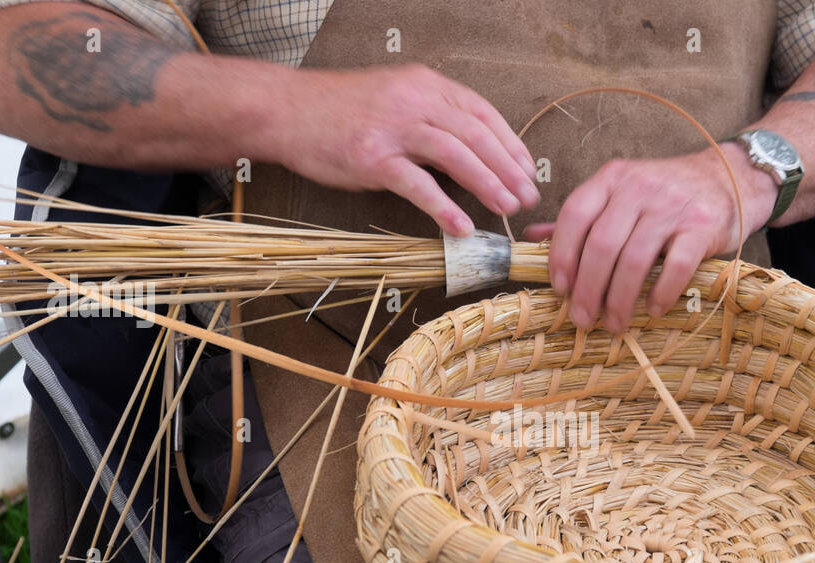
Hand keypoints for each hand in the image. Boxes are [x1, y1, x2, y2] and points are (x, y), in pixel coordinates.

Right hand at [277, 64, 538, 235]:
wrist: (286, 109)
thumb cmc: (341, 111)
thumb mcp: (394, 101)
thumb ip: (432, 121)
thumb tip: (470, 156)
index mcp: (425, 85)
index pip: (481, 112)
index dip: (510, 143)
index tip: (528, 170)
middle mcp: (414, 100)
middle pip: (476, 133)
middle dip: (508, 167)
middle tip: (528, 196)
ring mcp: (393, 128)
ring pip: (455, 154)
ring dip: (487, 183)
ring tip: (506, 208)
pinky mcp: (372, 157)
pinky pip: (417, 184)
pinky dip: (443, 207)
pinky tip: (462, 226)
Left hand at [523, 143, 775, 333]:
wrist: (731, 177)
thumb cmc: (668, 194)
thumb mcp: (622, 193)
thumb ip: (583, 217)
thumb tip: (532, 238)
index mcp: (613, 178)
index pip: (575, 215)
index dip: (561, 256)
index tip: (559, 289)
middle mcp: (639, 188)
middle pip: (601, 245)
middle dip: (587, 290)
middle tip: (583, 319)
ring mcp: (672, 206)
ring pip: (634, 261)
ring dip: (620, 300)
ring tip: (614, 324)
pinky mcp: (702, 226)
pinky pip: (674, 266)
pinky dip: (660, 294)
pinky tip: (653, 310)